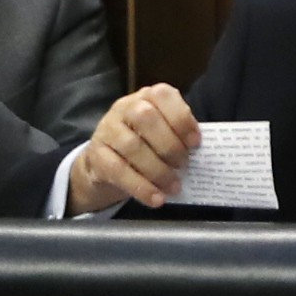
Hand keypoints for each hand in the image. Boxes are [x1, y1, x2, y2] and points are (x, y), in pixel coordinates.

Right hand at [70, 83, 198, 211]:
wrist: (105, 161)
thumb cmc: (144, 142)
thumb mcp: (161, 130)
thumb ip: (178, 134)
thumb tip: (199, 151)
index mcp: (147, 96)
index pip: (163, 95)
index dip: (181, 118)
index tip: (196, 144)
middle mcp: (124, 107)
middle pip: (146, 119)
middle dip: (170, 145)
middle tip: (183, 166)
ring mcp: (107, 129)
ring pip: (132, 147)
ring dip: (157, 171)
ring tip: (174, 187)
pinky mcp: (95, 154)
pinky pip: (118, 171)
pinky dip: (141, 187)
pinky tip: (156, 199)